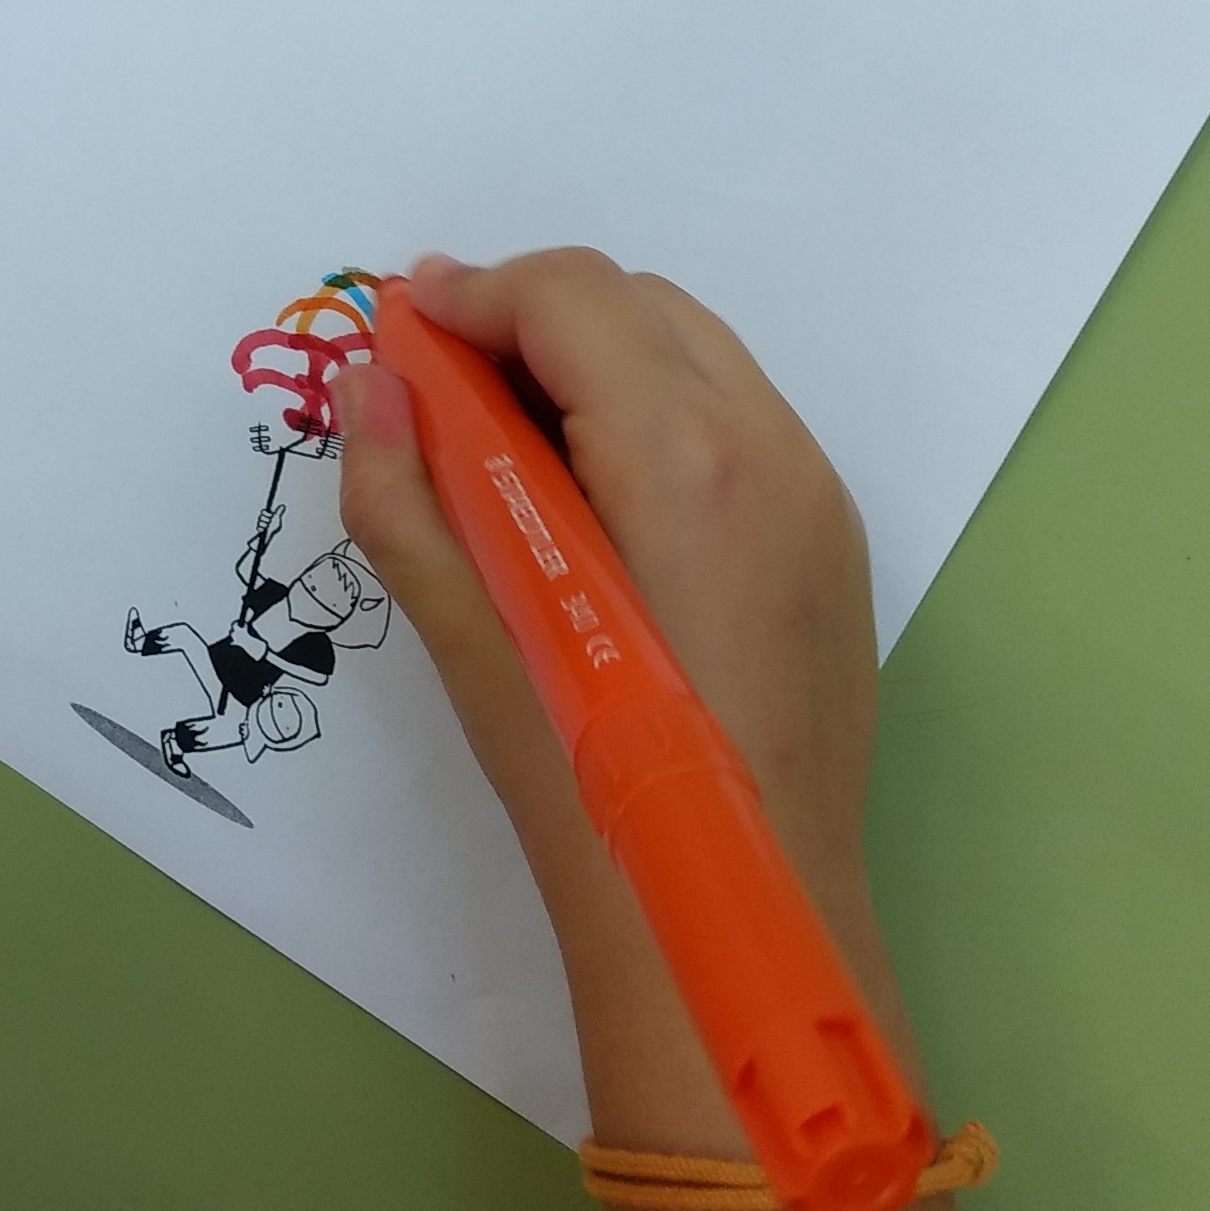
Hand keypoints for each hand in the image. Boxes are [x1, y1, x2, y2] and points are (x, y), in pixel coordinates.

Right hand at [337, 251, 966, 1210]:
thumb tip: (376, 378)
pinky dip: (657, 415)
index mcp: (684, 459)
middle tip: (441, 384)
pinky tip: (596, 501)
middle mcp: (771, 449)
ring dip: (596, 361)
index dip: (475, 294)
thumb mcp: (475, 640)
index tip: (403, 323)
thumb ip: (410, 493)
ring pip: (696, 354)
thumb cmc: (594, 792)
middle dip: (531, 319)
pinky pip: (738, 421)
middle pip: (638, 306)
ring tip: (510, 441)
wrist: (742, 917)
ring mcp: (817, 494)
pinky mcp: (833, 542)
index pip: (571, 298)